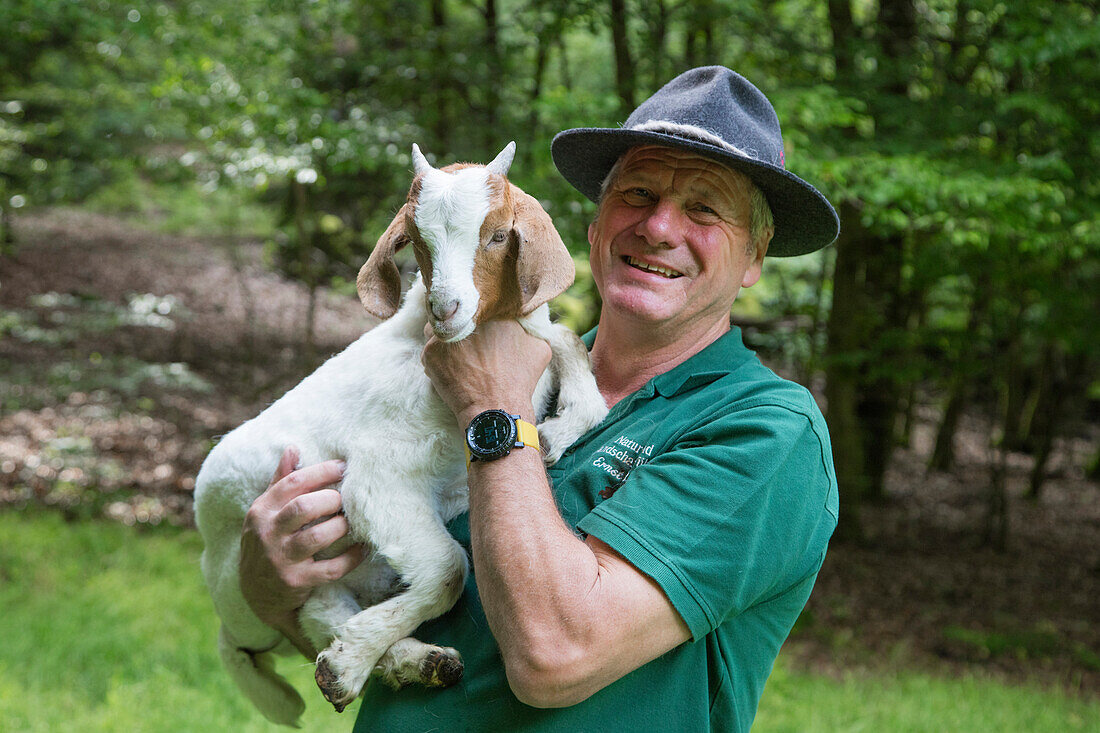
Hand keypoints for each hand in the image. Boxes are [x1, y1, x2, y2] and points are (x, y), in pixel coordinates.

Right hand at [239, 446, 363, 635]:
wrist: (254, 593)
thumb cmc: (267, 542)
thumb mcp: (265, 512)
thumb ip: (280, 482)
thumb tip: (293, 448)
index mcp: (261, 511)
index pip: (291, 483)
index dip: (320, 472)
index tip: (342, 467)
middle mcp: (267, 534)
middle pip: (304, 507)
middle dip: (331, 500)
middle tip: (344, 500)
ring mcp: (281, 559)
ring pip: (317, 536)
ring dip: (341, 526)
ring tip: (350, 522)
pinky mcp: (296, 582)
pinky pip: (331, 568)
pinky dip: (351, 558)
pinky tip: (362, 549)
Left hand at [421, 320, 550, 424]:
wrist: (496, 408)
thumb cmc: (519, 381)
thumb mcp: (539, 350)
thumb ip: (531, 330)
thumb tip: (524, 325)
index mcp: (493, 312)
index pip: (480, 304)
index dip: (480, 314)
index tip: (483, 325)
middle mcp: (467, 319)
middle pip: (457, 312)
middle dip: (461, 323)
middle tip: (468, 339)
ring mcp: (446, 334)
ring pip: (440, 327)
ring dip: (445, 337)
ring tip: (457, 354)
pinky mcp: (431, 352)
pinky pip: (431, 349)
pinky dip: (438, 358)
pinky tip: (451, 369)